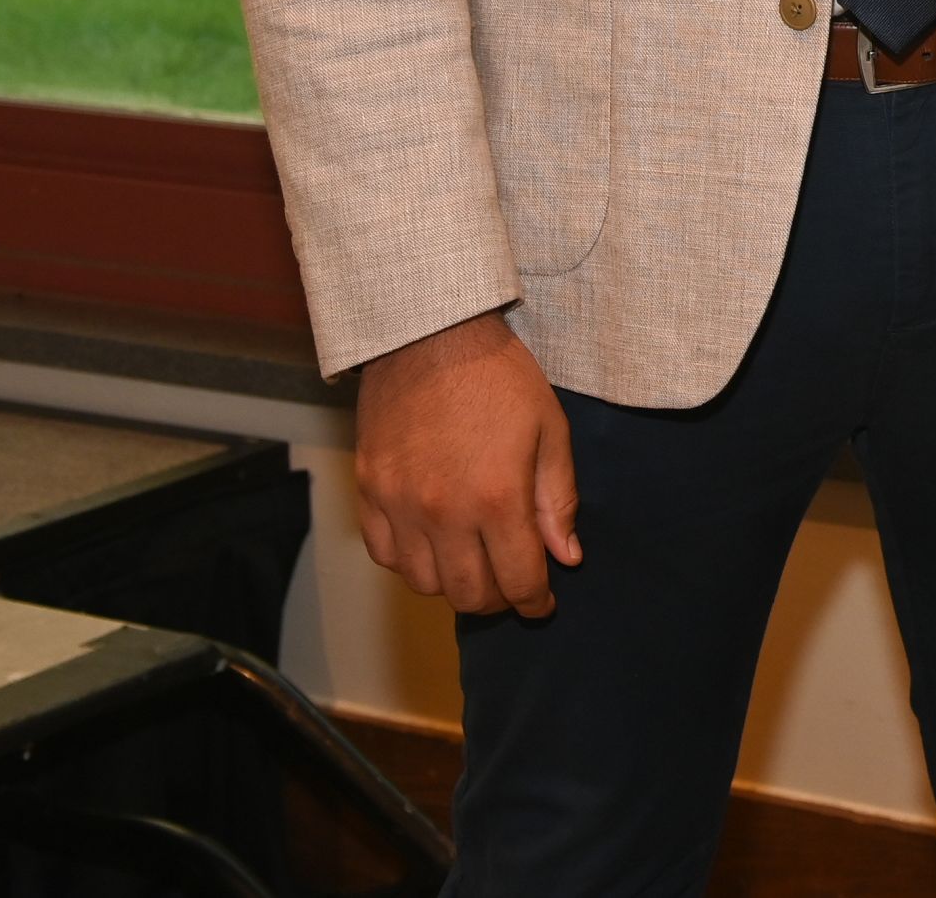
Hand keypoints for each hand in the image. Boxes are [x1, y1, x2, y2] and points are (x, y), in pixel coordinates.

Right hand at [353, 310, 582, 617]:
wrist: (428, 333)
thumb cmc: (498, 377)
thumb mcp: (549, 429)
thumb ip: (557, 500)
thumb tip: (567, 558)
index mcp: (497, 498)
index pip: (518, 582)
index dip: (535, 602)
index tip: (543, 603)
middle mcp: (443, 512)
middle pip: (469, 594)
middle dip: (499, 599)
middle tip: (512, 583)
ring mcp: (399, 505)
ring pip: (424, 583)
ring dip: (454, 583)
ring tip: (474, 562)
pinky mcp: (369, 492)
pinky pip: (385, 555)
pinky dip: (410, 563)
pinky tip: (432, 544)